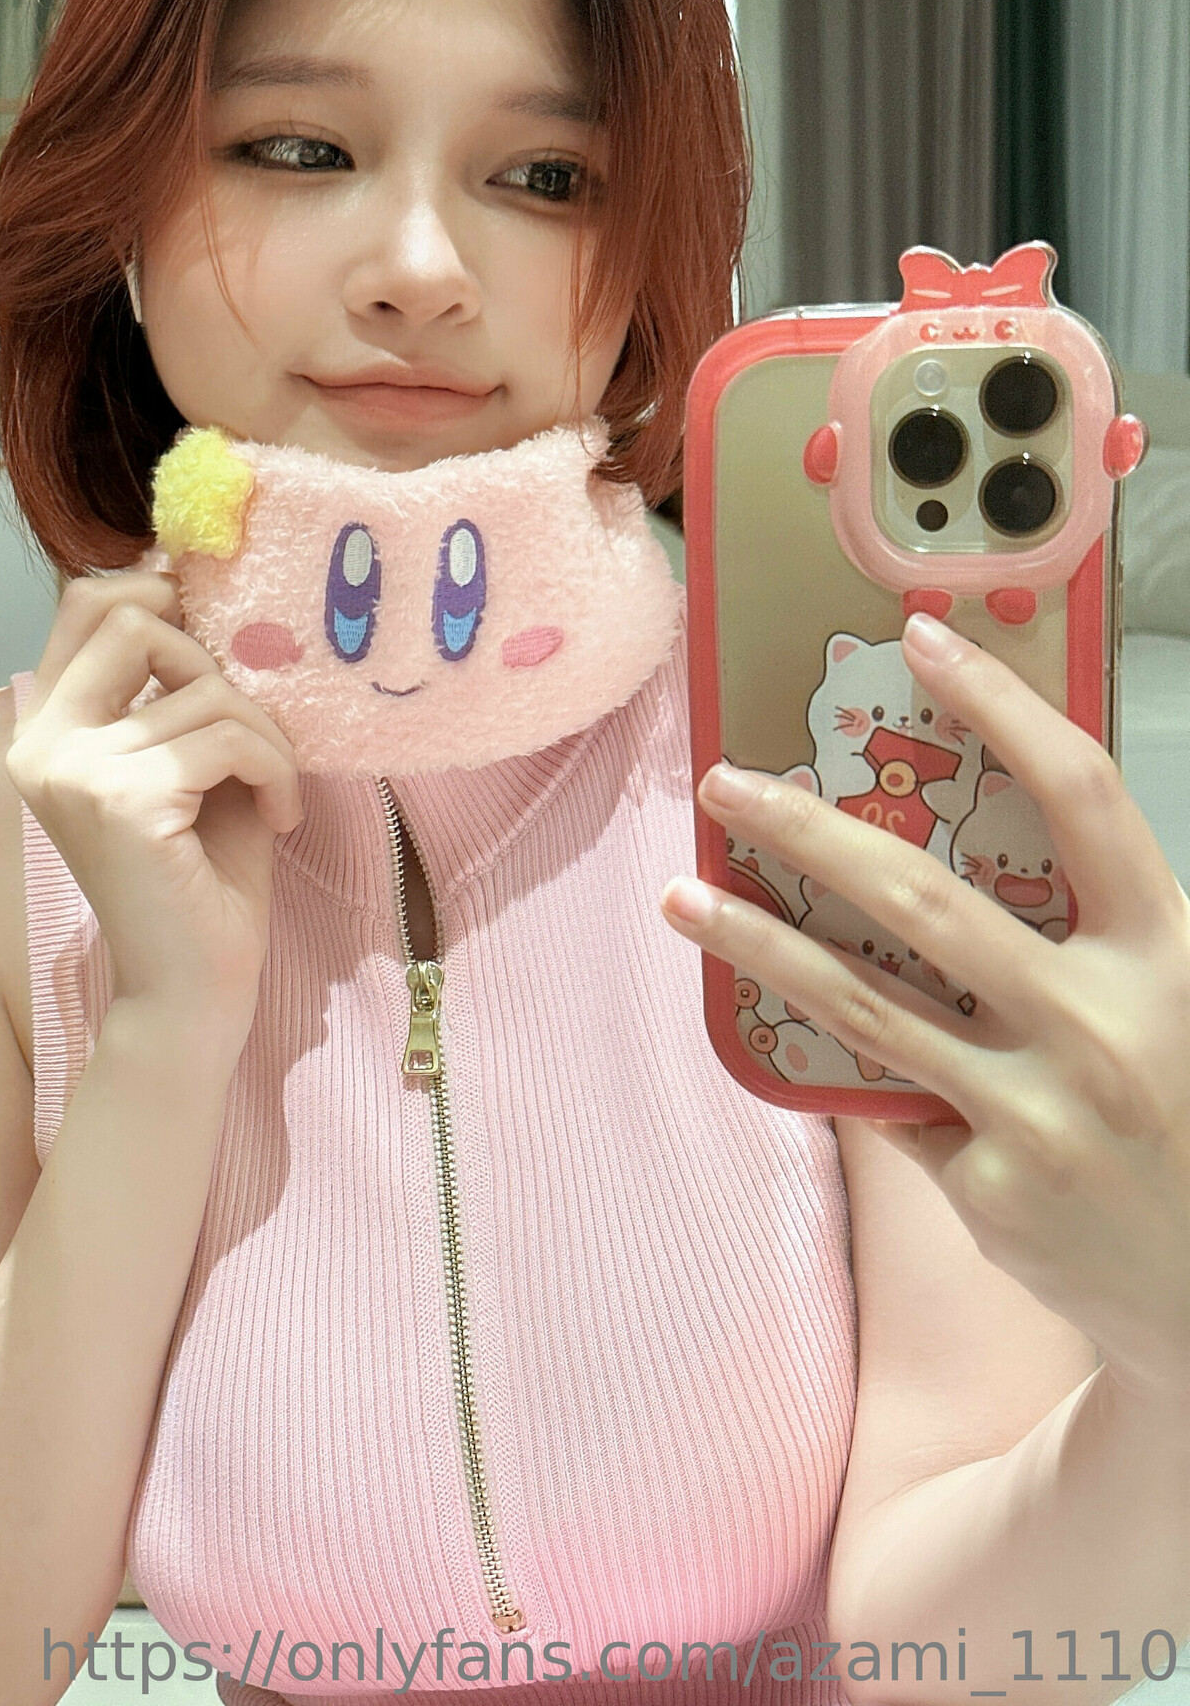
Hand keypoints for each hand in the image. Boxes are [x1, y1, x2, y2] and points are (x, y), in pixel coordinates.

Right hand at [6, 569, 303, 1031]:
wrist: (192, 991)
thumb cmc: (200, 880)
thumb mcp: (187, 760)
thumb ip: (182, 688)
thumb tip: (205, 587)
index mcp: (46, 730)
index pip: (85, 602)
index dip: (159, 589)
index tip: (221, 636)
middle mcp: (40, 744)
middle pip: (135, 619)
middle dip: (220, 667)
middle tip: (255, 738)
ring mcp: (72, 770)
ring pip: (204, 687)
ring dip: (268, 737)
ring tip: (277, 794)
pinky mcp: (121, 800)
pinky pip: (228, 737)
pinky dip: (277, 770)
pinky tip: (281, 818)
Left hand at [660, 612, 1189, 1407]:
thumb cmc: (1183, 1115)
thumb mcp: (1170, 1003)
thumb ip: (1087, 935)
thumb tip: (938, 847)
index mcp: (1166, 952)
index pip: (1082, 795)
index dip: (1004, 706)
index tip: (924, 640)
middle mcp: (1104, 1023)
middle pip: (924, 895)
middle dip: (808, 830)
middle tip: (727, 784)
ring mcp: (1041, 1110)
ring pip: (863, 1001)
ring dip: (758, 941)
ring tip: (684, 895)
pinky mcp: (990, 1184)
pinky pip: (885, 1095)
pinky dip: (832, 1057)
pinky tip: (766, 1020)